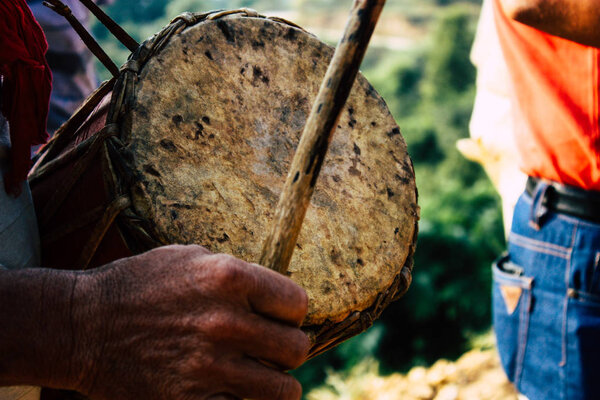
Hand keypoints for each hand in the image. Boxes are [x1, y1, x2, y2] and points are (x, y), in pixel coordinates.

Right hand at [69, 245, 309, 399]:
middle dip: (289, 349)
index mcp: (230, 278)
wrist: (84, 325)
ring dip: (276, 384)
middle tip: (272, 349)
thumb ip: (237, 272)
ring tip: (261, 377)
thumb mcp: (190, 257)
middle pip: (297, 348)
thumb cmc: (139, 284)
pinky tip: (233, 392)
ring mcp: (210, 366)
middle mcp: (226, 322)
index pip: (298, 304)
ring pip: (284, 390)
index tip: (281, 318)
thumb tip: (272, 292)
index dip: (292, 312)